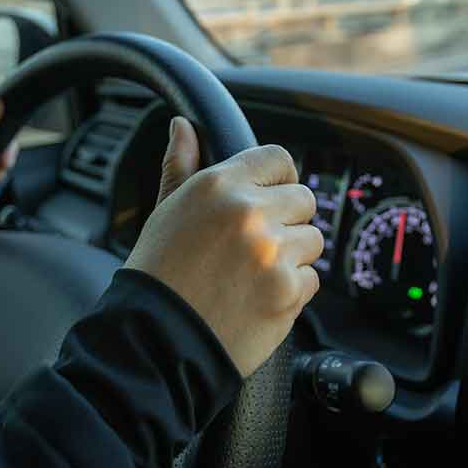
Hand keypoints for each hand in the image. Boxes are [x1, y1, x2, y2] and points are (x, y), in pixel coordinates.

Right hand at [124, 116, 321, 376]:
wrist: (154, 341)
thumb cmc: (157, 275)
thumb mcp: (165, 212)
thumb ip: (181, 165)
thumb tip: (183, 126)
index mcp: (219, 185)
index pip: (278, 159)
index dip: (278, 179)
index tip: (270, 198)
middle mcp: (250, 212)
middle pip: (304, 198)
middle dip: (288, 220)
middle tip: (256, 246)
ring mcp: (272, 252)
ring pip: (313, 240)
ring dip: (292, 257)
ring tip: (252, 275)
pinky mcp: (288, 290)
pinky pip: (312, 279)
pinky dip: (292, 291)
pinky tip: (257, 299)